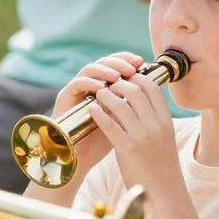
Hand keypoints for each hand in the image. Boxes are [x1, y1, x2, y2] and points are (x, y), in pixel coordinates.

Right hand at [52, 52, 143, 173]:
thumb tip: (153, 87)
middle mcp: (90, 84)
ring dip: (105, 70)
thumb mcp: (123, 119)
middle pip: (104, 61)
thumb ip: (132, 104)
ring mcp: (77, 90)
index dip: (128, 60)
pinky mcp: (65, 98)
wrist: (80, 159)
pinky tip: (101, 89)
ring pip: (90, 68)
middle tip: (132, 68)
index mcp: (104, 86)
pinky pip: (77, 84)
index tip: (142, 63)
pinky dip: (90, 83)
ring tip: (118, 77)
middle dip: (120, 62)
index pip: (116, 63)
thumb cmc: (104, 140)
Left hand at [88, 65, 181, 194]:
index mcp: (166, 120)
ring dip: (106, 95)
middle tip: (108, 83)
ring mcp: (142, 136)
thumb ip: (153, 120)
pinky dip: (99, 113)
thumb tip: (138, 101)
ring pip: (120, 104)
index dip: (137, 77)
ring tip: (98, 93)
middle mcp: (156, 125)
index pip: (152, 87)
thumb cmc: (160, 166)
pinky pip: (109, 124)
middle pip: (135, 90)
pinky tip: (91, 109)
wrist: (163, 193)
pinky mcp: (127, 149)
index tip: (126, 77)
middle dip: (119, 83)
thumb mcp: (163, 138)